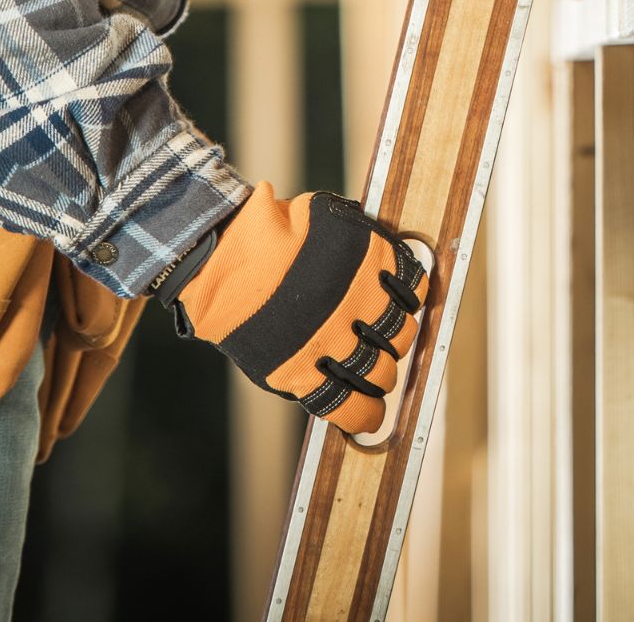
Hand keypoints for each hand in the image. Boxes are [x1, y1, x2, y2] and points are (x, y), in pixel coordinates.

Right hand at [160, 183, 427, 433]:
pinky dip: (362, 414)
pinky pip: (344, 404)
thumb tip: (385, 260)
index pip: (411, 291)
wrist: (222, 259)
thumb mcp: (328, 218)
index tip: (403, 310)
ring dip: (381, 376)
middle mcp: (356, 301)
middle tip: (384, 344)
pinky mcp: (301, 372)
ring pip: (378, 371)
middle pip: (399, 334)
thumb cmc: (272, 232)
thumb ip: (360, 238)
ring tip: (375, 377)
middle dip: (395, 342)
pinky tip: (369, 416)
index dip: (409, 303)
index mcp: (367, 259)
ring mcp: (330, 340)